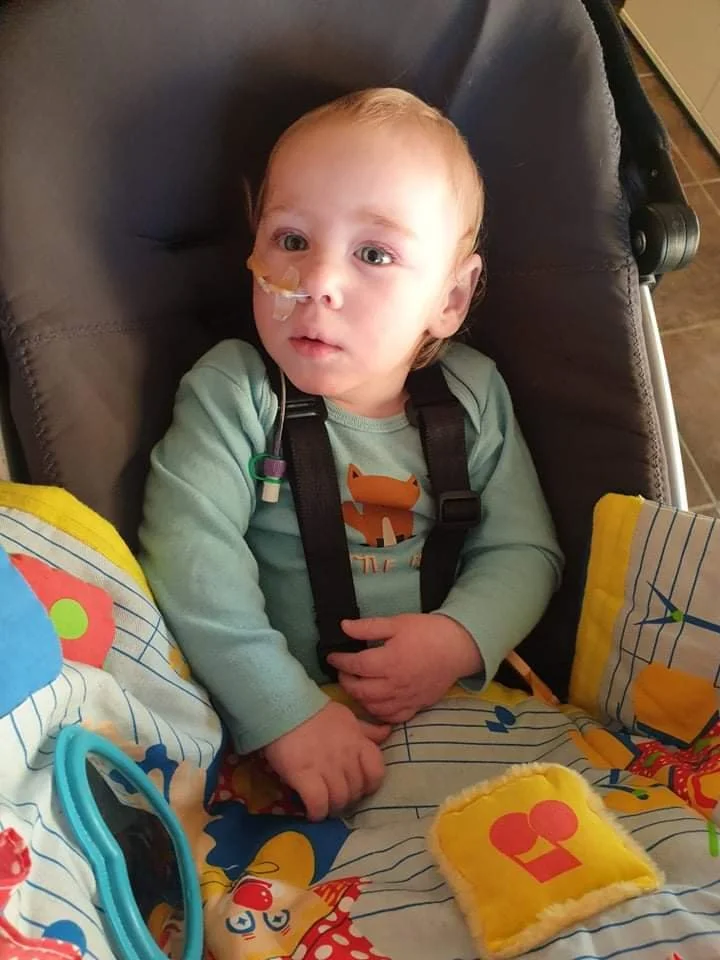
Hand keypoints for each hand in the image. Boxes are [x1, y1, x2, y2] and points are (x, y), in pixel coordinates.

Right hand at [263, 701, 389, 820]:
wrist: (285, 708)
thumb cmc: (316, 712)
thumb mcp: (347, 717)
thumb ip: (367, 729)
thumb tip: (387, 732)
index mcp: (357, 742)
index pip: (377, 772)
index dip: (370, 784)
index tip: (360, 785)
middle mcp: (346, 757)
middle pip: (356, 790)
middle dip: (348, 797)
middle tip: (337, 796)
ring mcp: (326, 767)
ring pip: (339, 800)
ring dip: (333, 807)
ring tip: (325, 805)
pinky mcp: (304, 776)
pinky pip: (318, 804)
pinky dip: (317, 812)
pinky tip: (312, 812)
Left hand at [327, 613, 482, 723]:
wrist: (457, 647)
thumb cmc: (426, 632)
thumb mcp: (397, 623)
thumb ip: (369, 627)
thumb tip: (344, 627)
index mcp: (389, 661)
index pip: (355, 666)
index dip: (340, 662)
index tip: (332, 657)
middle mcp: (394, 684)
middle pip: (360, 691)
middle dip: (346, 681)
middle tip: (343, 671)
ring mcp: (405, 698)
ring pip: (373, 707)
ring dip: (359, 698)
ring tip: (356, 685)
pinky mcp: (415, 706)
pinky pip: (392, 717)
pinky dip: (378, 713)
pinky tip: (374, 702)